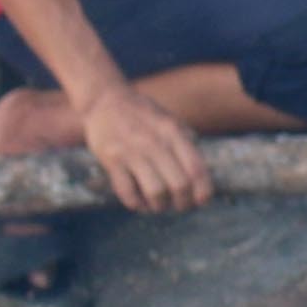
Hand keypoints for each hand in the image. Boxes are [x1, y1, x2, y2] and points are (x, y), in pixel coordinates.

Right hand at [79, 81, 217, 213]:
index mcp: (173, 132)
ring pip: (156, 192)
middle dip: (182, 203)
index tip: (200, 201)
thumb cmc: (142, 115)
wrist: (103, 100)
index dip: (203, 191)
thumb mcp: (170, 121)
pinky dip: (136, 204)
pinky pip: (128, 192)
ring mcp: (132, 151)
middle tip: (178, 206)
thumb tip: (202, 177)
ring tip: (158, 205)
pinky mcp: (111, 159)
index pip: (196, 169)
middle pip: (180, 185)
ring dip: (159, 206)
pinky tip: (138, 201)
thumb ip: (187, 143)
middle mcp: (155, 142)